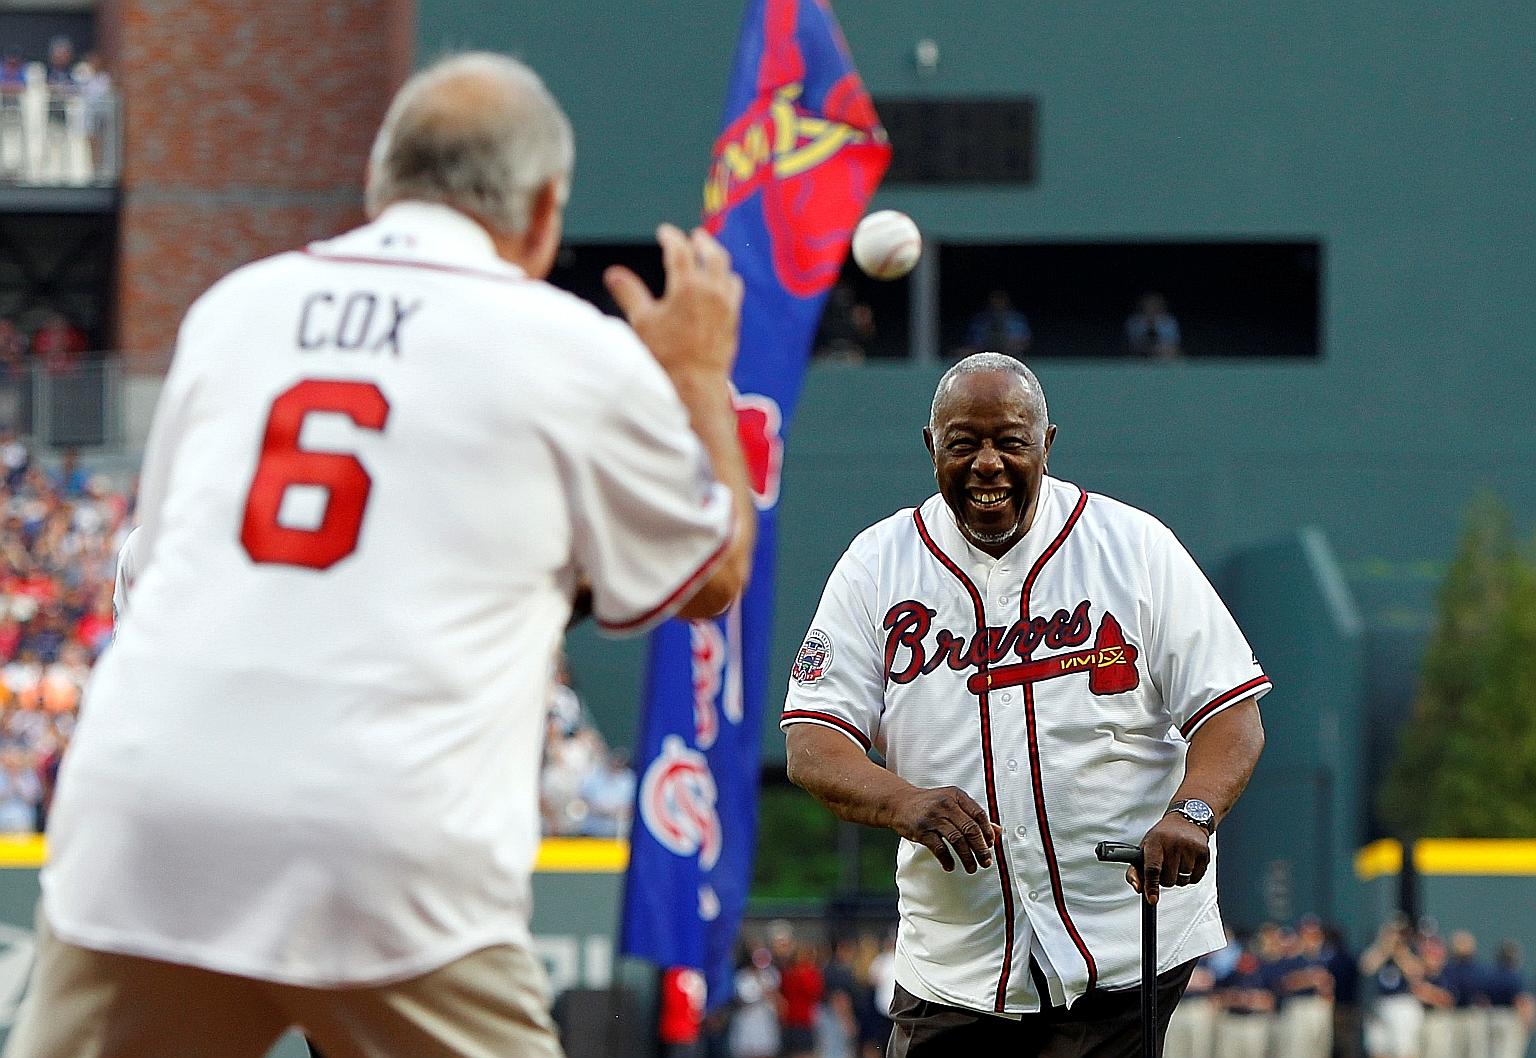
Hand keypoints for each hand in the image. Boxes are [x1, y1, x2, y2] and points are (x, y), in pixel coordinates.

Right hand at [604, 224, 743, 382]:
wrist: (696, 384)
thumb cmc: (666, 356)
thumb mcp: (642, 322)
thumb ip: (629, 293)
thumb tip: (613, 274)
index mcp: (687, 286)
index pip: (680, 250)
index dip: (671, 237)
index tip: (665, 231)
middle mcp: (711, 290)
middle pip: (711, 253)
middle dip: (701, 241)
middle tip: (694, 235)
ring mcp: (726, 304)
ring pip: (726, 269)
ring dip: (717, 257)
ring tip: (710, 253)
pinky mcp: (733, 318)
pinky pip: (735, 289)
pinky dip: (727, 278)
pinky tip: (723, 282)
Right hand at [883, 785, 1001, 873]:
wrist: (899, 802)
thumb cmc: (929, 804)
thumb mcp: (952, 803)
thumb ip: (973, 815)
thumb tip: (997, 831)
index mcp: (956, 796)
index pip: (979, 815)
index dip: (988, 832)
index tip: (990, 845)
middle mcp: (946, 804)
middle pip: (970, 829)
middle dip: (981, 849)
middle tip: (986, 862)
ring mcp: (933, 817)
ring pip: (957, 840)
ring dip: (967, 857)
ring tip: (972, 868)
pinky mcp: (921, 830)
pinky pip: (939, 848)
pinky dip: (947, 859)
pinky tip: (951, 866)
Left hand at [1127, 812, 1208, 903]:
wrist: (1187, 820)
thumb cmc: (1163, 836)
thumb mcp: (1145, 848)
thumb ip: (1136, 870)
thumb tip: (1138, 888)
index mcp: (1155, 842)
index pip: (1152, 868)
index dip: (1151, 886)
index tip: (1152, 899)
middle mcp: (1173, 844)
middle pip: (1168, 879)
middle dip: (1165, 879)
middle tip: (1165, 866)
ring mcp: (1190, 848)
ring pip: (1182, 881)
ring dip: (1178, 878)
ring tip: (1176, 862)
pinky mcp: (1204, 853)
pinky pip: (1195, 879)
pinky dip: (1190, 877)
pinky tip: (1187, 863)